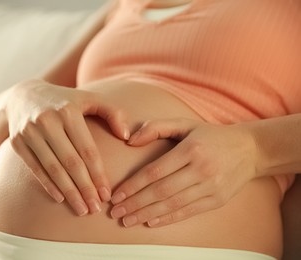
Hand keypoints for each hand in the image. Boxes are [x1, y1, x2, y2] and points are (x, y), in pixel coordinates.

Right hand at [6, 79, 128, 215]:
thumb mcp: (90, 99)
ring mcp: (30, 132)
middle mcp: (48, 121)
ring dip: (68, 192)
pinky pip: (35, 168)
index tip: (106, 194)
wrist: (23, 96)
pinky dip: (48, 184)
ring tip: (81, 209)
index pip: (87, 150)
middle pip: (70, 162)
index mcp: (69, 112)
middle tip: (95, 209)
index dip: (98, 174)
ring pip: (53, 168)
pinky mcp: (17, 142)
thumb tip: (127, 136)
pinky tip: (60, 199)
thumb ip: (113, 113)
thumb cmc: (64, 101)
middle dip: (85, 188)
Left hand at [110, 118, 257, 226]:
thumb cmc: (211, 136)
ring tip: (127, 220)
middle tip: (115, 212)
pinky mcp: (217, 200)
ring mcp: (211, 187)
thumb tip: (130, 140)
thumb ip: (156, 128)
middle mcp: (201, 169)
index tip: (116, 195)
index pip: (154, 171)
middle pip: (160, 191)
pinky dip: (168, 219)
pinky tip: (151, 222)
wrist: (250, 149)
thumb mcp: (185, 124)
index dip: (133, 185)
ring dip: (147, 214)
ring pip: (172, 204)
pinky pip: (188, 212)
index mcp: (190, 149)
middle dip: (135, 203)